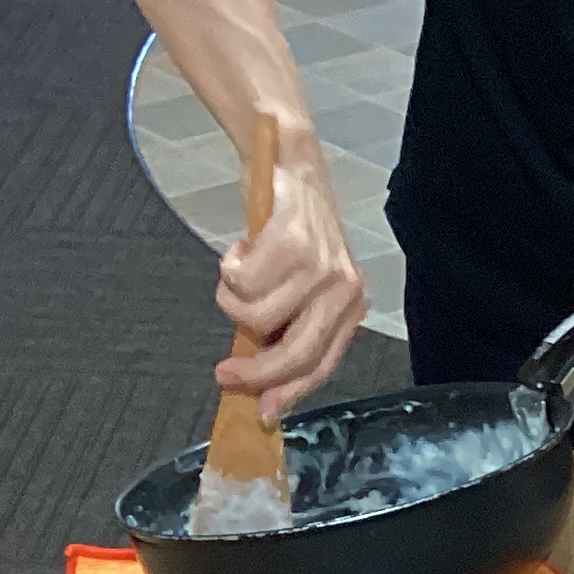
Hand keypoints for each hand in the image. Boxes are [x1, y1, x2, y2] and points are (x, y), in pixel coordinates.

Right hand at [214, 148, 365, 417]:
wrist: (288, 163)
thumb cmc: (288, 228)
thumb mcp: (299, 285)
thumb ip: (287, 327)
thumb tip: (259, 382)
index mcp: (349, 307)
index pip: (321, 365)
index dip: (288, 392)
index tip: (259, 410)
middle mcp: (343, 290)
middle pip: (295, 354)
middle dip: (254, 372)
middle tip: (225, 371)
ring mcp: (321, 267)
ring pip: (258, 318)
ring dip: (233, 300)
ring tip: (239, 273)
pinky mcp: (294, 242)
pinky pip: (242, 283)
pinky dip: (229, 269)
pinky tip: (241, 250)